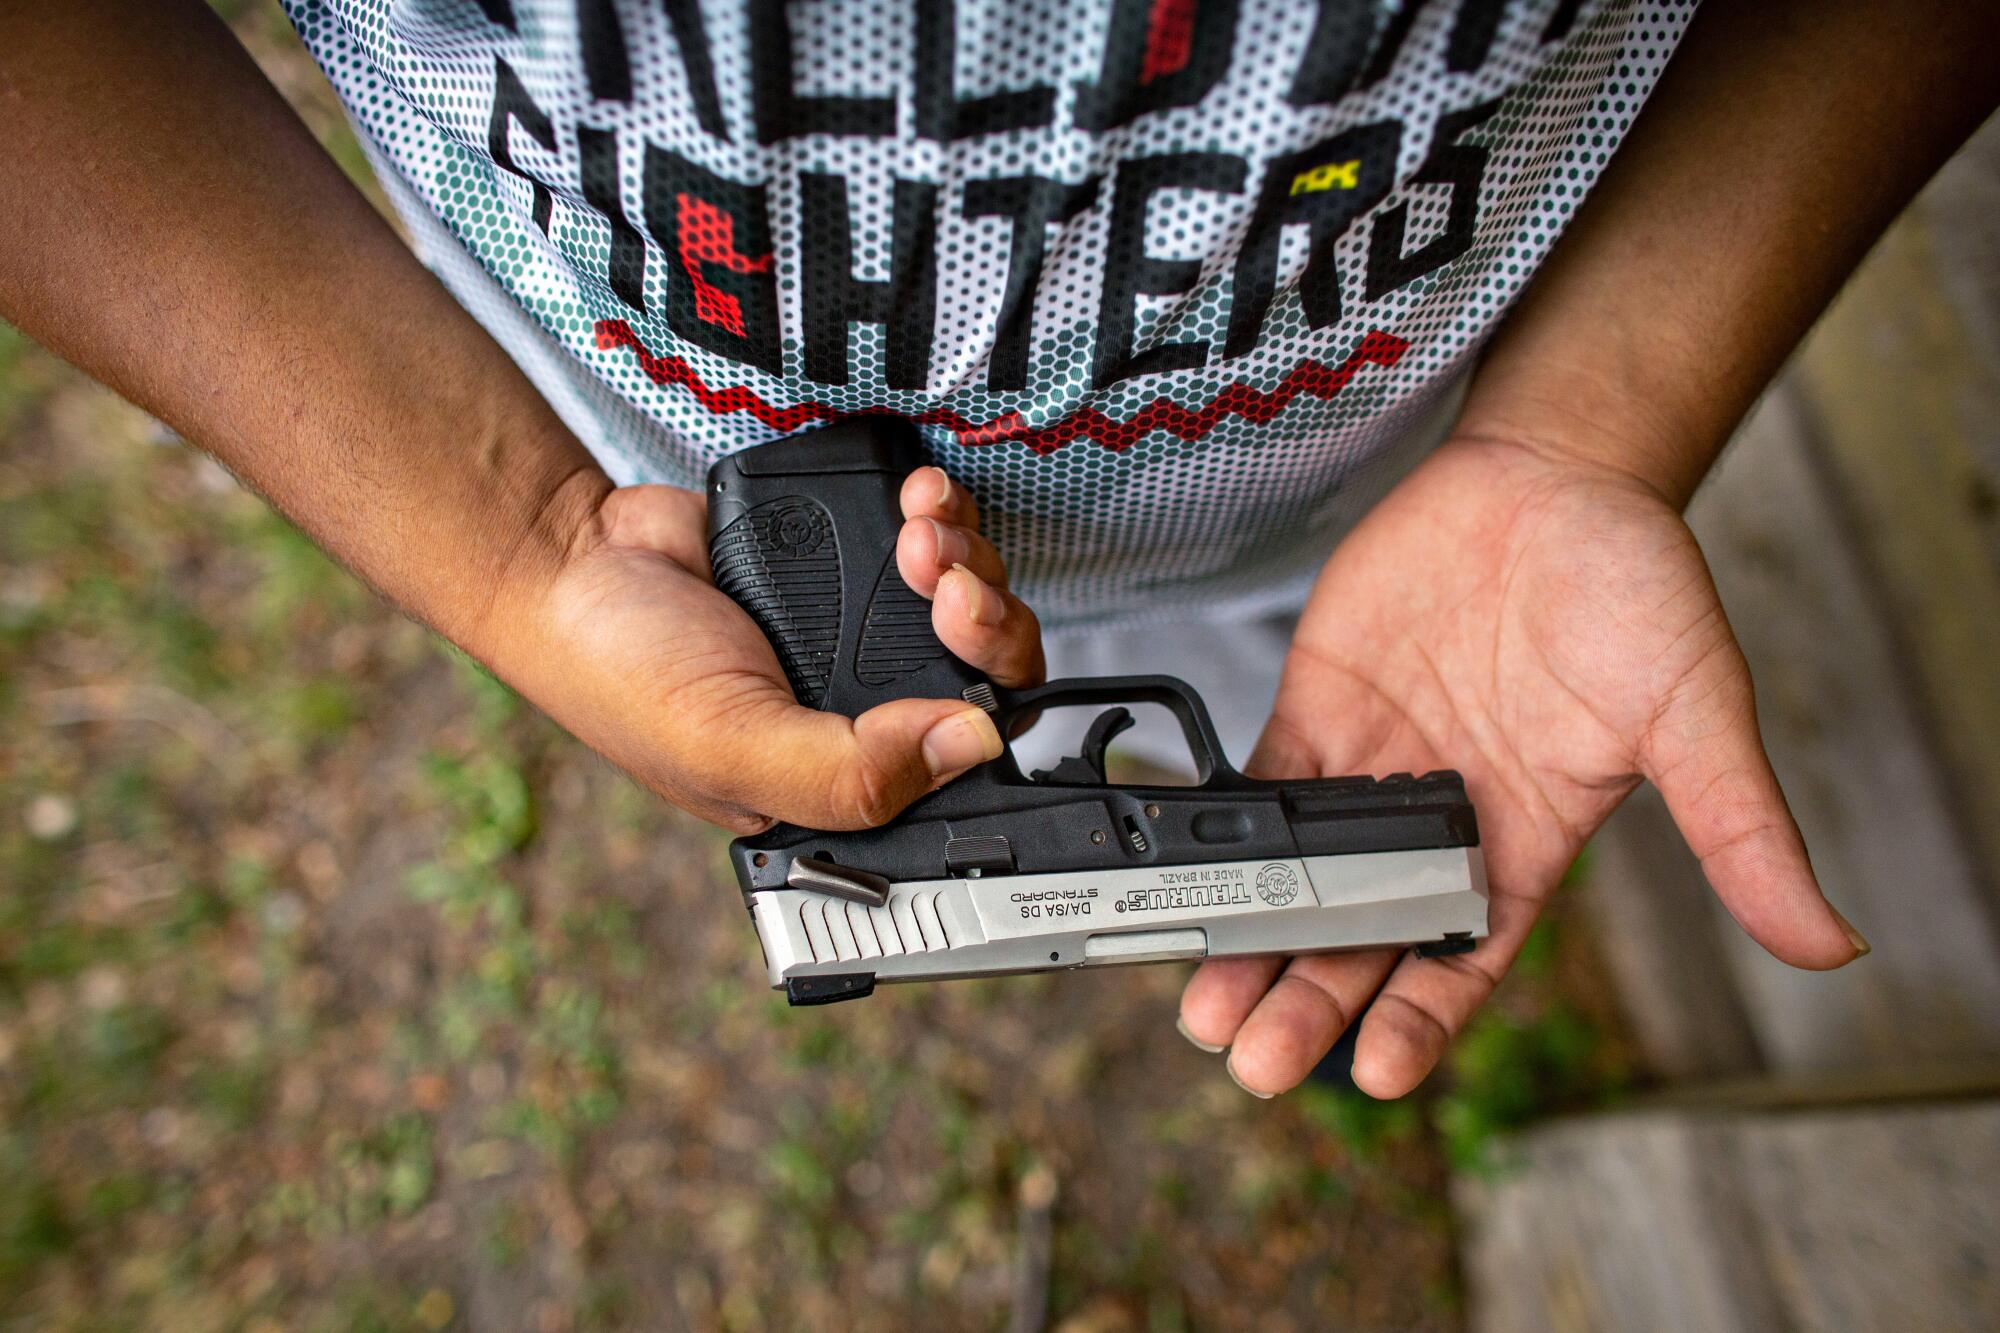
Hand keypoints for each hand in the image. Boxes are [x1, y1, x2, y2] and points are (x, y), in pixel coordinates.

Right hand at [496, 466, 1042, 832]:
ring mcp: (864, 631)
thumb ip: (849, 771)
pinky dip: (942, 515)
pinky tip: (914, 504)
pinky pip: (939, 538)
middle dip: (986, 623)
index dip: (993, 717)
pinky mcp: (855, 559)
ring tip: (917, 535)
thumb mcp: (730, 748)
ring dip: (967, 559)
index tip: (970, 663)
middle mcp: (864, 711)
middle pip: (989, 676)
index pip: (966, 770)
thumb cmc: (621, 672)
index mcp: (842, 786)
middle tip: (944, 591)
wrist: (568, 553)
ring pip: (976, 600)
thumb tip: (973, 746)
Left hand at [1177, 434, 1866, 1097]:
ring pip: (1298, 877)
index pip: (1465, 960)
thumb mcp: (1696, 712)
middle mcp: (1441, 823)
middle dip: (1308, 1003)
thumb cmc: (1636, 589)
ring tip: (1201, 1008)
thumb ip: (1739, 829)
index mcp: (1526, 844)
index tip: (1374, 1074)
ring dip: (1251, 941)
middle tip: (1249, 1062)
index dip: (1420, 1021)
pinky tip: (1184, 879)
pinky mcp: (1319, 710)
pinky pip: (1264, 787)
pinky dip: (1225, 834)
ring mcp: (1374, 768)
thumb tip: (1830, 941)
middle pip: (1363, 939)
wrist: (1555, 476)